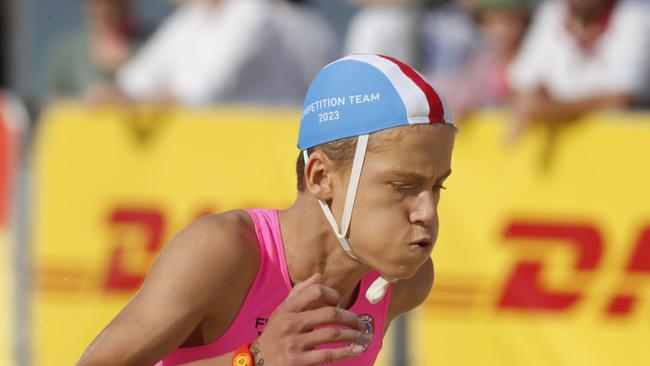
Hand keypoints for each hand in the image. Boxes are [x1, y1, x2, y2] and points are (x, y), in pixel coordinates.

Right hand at [252, 273, 370, 364]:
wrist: (258, 360)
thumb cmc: (274, 332)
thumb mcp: (282, 310)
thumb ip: (300, 292)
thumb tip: (319, 276)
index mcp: (288, 308)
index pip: (316, 292)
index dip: (332, 294)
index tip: (339, 301)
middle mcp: (291, 323)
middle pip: (330, 313)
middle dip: (350, 317)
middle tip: (360, 323)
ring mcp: (295, 343)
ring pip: (332, 334)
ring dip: (352, 335)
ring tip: (362, 336)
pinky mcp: (299, 360)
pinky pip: (328, 354)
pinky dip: (346, 352)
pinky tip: (356, 350)